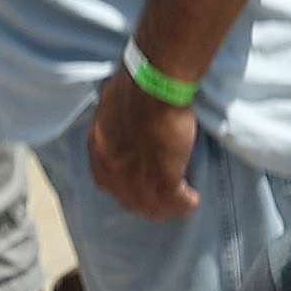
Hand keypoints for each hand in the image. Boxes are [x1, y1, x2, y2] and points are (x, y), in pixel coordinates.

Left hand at [85, 75, 197, 219]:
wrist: (152, 84)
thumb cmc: (134, 84)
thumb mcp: (111, 105)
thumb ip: (115, 123)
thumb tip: (124, 124)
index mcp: (98, 149)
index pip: (107, 181)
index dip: (126, 186)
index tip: (139, 183)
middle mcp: (111, 169)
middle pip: (129, 199)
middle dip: (146, 202)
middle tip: (163, 199)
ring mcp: (135, 178)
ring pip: (152, 206)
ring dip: (168, 206)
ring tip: (180, 202)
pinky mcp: (162, 180)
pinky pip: (175, 202)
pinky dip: (185, 203)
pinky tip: (192, 199)